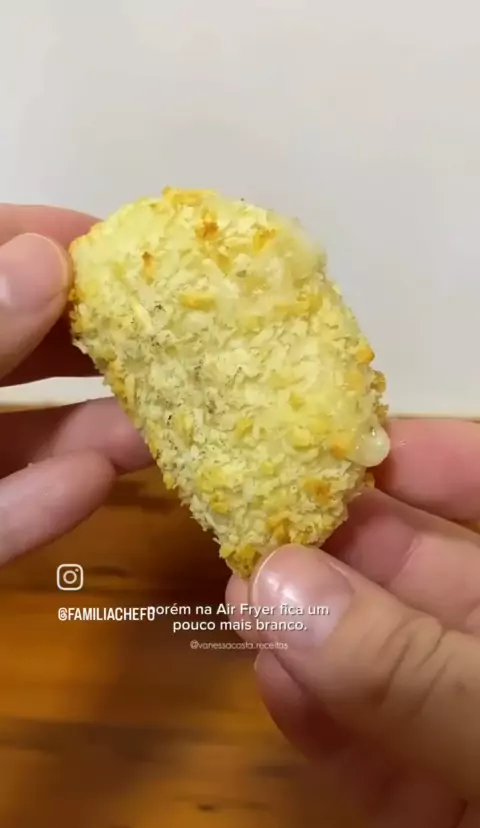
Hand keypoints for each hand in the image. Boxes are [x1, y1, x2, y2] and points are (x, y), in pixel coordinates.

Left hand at [0, 204, 150, 565]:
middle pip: (15, 349)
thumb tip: (46, 257)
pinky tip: (90, 485)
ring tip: (158, 427)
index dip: (48, 240)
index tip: (128, 250)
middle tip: (175, 343)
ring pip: (14, 438)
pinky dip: (34, 507)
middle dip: (92, 346)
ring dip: (84, 433)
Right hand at [228, 420, 479, 827]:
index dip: (433, 460)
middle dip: (343, 547)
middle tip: (258, 523)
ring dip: (314, 629)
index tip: (340, 442)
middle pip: (429, 575)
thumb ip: (420, 672)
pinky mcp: (444, 812)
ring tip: (247, 594)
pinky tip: (274, 679)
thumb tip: (278, 585)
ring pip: (387, 665)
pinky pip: (375, 752)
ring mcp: (479, 733)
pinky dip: (321, 718)